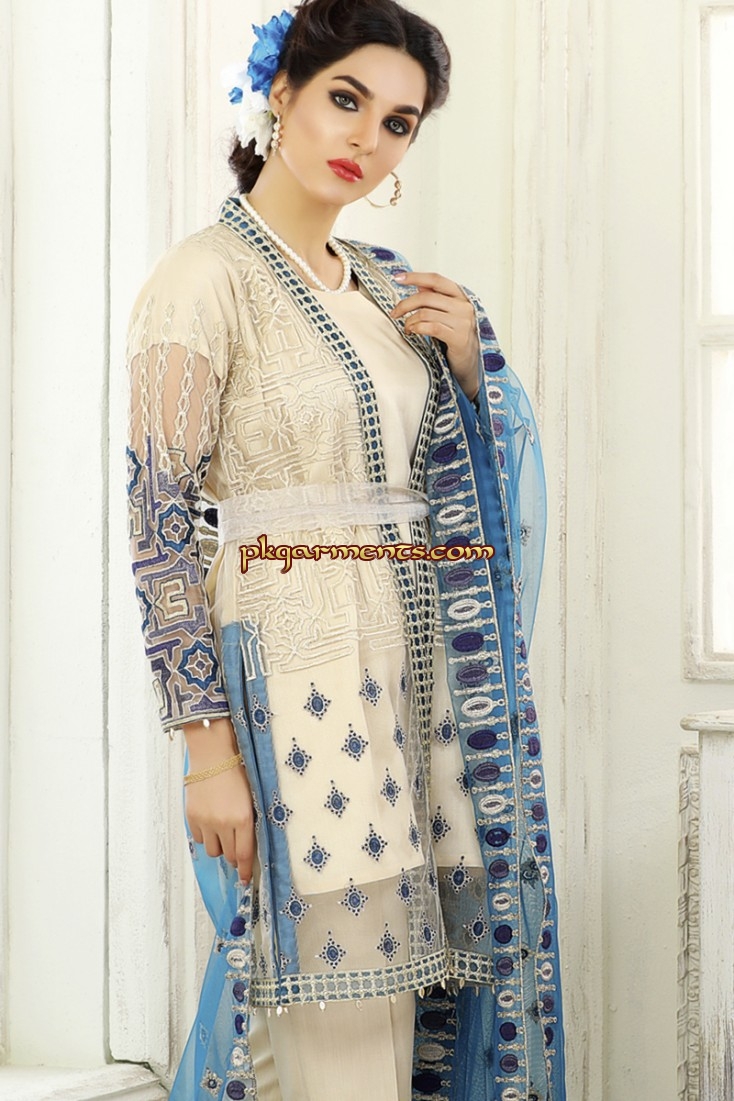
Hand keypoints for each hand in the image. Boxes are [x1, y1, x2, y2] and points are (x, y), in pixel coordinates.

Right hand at [183, 717, 255, 884]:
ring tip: (222, 829)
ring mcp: (205, 821)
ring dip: (219, 845)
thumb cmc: (236, 772)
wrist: (213, 754)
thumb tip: (248, 845)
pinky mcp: (191, 817)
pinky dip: (205, 835)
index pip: (244, 855)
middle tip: (236, 848)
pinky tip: (209, 821)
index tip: (245, 879)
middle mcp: (223, 823)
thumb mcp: (251, 797)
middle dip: (234, 856)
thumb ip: (249, 822)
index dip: (245, 871)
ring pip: (212, 850)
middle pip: (229, 856)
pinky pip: (198, 838)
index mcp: (243, 818)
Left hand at [390, 271, 480, 399]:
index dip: (415, 277)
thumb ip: (435, 298)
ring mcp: (463, 322)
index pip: (435, 280)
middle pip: (426, 297)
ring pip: (426, 313)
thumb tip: (418, 285)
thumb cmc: (456, 336)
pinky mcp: (458, 337)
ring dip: (410, 321)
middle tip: (395, 313)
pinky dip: (417, 328)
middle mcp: (464, 306)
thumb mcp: (446, 313)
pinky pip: (431, 328)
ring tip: (407, 328)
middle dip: (405, 304)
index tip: (398, 277)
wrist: (470, 361)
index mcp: (461, 296)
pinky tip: (413, 331)